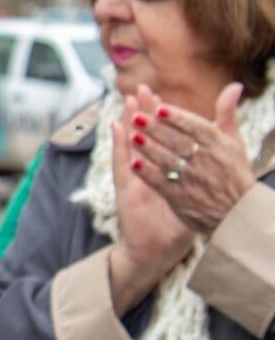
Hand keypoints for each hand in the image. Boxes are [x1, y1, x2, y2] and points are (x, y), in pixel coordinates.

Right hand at [108, 97, 195, 314]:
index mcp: (163, 169)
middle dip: (144, 111)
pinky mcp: (126, 188)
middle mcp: (146, 170)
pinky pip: (121, 162)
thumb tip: (223, 160)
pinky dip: (118, 145)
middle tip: (141, 89)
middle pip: (144, 135)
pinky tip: (116, 129)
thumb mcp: (197, 193)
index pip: (162, 137)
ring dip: (128, 122)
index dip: (161, 116)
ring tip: (127, 101)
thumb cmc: (179, 223)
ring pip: (130, 144)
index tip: (160, 95)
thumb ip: (207, 170)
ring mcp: (134, 178)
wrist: (158, 249)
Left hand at [129, 82, 255, 235]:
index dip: (177, 118)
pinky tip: (133, 164)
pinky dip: (147, 173)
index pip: (196, 128)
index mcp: (218, 145)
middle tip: (136, 116)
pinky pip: (162, 183)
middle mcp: (205, 162)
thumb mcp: (234, 142)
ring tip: (132, 137)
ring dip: (149, 149)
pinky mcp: (180, 198)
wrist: (238, 211)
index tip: (159, 107)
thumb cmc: (234, 171)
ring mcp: (192, 180)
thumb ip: (228, 114)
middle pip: (177, 142)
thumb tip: (234, 85)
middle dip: (156, 129)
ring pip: (167, 161)